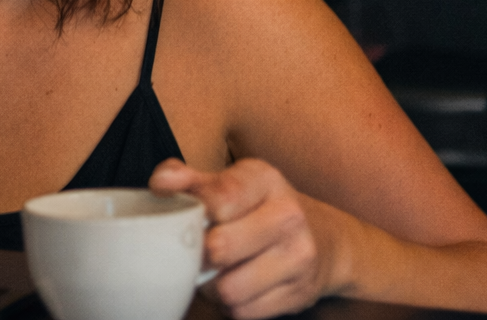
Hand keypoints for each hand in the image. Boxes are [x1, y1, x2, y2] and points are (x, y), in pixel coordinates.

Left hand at [149, 158, 335, 318]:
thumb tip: (162, 181)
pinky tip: (234, 285)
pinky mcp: (298, 295)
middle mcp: (288, 216)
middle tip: (193, 250)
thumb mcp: (232, 181)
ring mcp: (298, 258)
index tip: (171, 211)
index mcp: (265, 180)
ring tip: (213, 271)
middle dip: (197, 254)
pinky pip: (243, 312)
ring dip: (211, 286)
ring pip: (229, 288)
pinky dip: (230, 305)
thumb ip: (191, 179)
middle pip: (220, 248)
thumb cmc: (261, 206)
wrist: (324, 238)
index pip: (219, 198)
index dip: (189, 210)